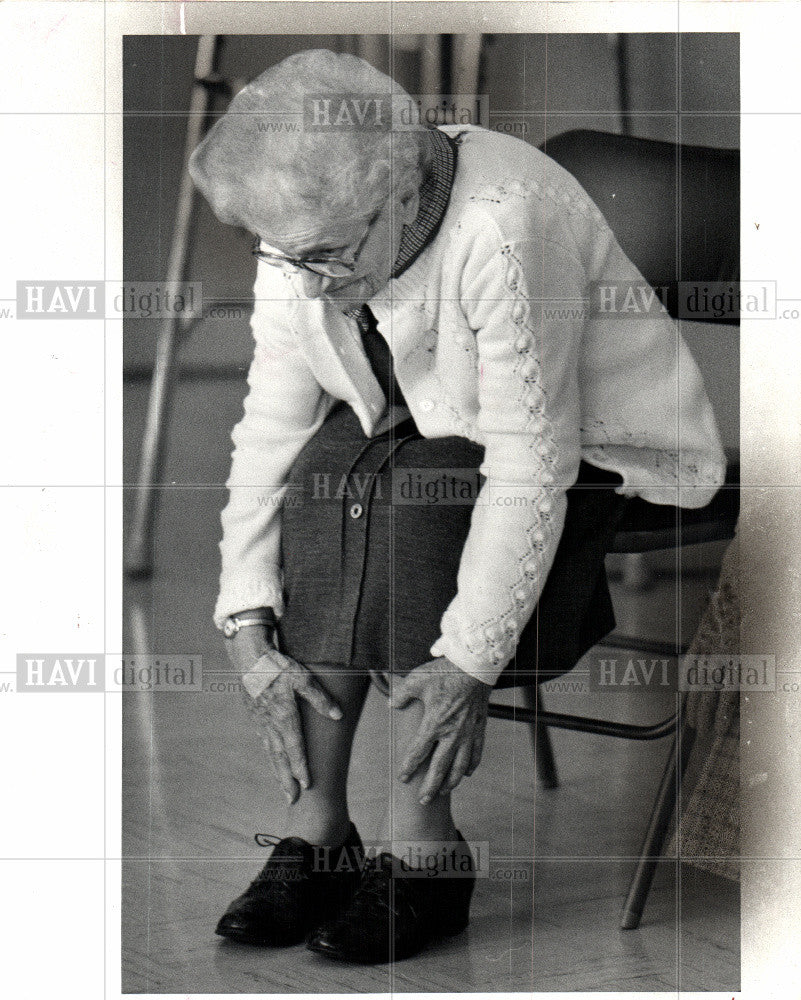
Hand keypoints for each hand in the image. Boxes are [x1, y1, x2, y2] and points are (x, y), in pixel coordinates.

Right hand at [225, 626, 342, 803]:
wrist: (249, 658)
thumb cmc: (279, 665)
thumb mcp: (303, 677)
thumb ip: (319, 698)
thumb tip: (337, 715)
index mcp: (285, 715)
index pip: (295, 747)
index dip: (301, 767)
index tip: (307, 785)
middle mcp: (271, 723)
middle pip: (281, 757)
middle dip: (287, 780)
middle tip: (292, 800)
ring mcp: (261, 722)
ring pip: (271, 753)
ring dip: (278, 772)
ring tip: (284, 790)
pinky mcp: (255, 717)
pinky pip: (264, 742)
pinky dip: (270, 757)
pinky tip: (274, 763)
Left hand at [389, 656, 491, 802]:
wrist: (475, 665)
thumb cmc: (444, 672)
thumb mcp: (417, 679)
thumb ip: (401, 694)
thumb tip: (391, 705)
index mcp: (434, 722)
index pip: (418, 752)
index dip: (409, 767)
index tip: (402, 778)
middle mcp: (452, 732)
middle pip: (440, 767)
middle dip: (430, 786)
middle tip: (423, 800)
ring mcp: (468, 732)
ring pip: (460, 765)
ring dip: (451, 781)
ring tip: (443, 791)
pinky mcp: (480, 728)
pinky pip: (476, 753)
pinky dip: (471, 766)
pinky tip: (466, 773)